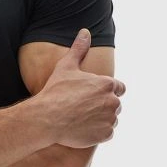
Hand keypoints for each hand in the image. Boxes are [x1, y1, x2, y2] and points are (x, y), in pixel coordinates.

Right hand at [37, 29, 125, 148]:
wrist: (47, 118)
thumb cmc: (55, 91)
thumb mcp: (66, 67)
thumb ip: (79, 49)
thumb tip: (85, 32)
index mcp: (107, 84)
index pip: (119, 88)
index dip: (107, 91)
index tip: (93, 95)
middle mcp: (113, 101)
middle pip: (115, 104)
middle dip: (103, 106)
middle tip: (83, 108)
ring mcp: (110, 119)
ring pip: (111, 119)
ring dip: (101, 120)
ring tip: (81, 118)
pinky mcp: (105, 135)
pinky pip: (106, 133)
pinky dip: (97, 133)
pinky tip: (82, 128)